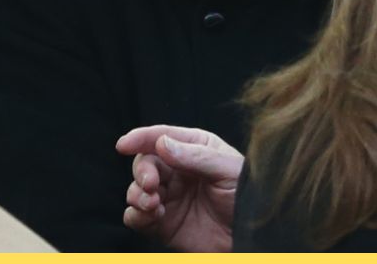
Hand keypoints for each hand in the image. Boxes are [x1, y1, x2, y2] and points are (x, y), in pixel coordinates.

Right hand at [115, 125, 242, 252]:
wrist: (252, 239)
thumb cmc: (246, 198)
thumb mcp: (228, 170)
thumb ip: (195, 156)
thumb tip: (161, 144)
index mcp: (194, 149)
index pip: (162, 137)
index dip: (141, 138)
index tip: (124, 145)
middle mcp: (178, 170)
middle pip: (145, 163)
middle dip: (142, 172)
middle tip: (150, 185)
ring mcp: (168, 197)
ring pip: (136, 189)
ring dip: (137, 195)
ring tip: (153, 204)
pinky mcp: (162, 224)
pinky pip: (136, 217)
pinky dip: (137, 215)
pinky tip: (153, 216)